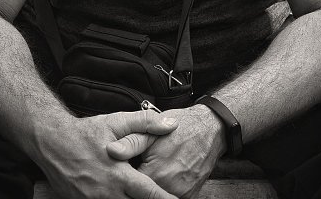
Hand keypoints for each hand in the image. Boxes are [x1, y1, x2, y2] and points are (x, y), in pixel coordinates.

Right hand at [37, 110, 178, 198]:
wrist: (53, 142)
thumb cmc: (87, 132)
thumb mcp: (117, 122)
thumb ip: (146, 122)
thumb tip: (171, 124)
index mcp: (119, 174)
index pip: (149, 193)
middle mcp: (107, 193)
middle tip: (162, 196)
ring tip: (139, 195)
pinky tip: (121, 196)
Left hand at [107, 105, 225, 198]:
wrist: (209, 129)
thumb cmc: (181, 128)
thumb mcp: (152, 131)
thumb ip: (130, 143)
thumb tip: (110, 150)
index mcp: (155, 172)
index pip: (131, 187)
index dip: (125, 179)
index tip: (122, 174)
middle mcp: (169, 187)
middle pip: (144, 194)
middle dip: (138, 185)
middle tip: (139, 170)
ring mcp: (182, 193)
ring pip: (158, 197)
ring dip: (152, 188)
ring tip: (154, 170)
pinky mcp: (191, 195)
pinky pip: (173, 198)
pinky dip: (165, 190)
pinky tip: (163, 178)